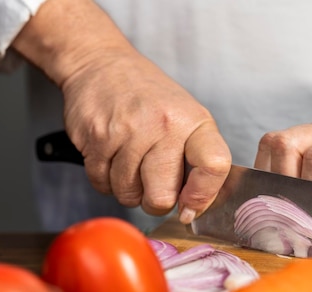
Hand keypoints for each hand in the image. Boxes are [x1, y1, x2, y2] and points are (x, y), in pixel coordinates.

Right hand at [11, 0, 230, 223]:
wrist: (101, 64)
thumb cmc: (149, 97)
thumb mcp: (187, 118)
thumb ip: (197, 160)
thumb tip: (195, 208)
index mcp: (194, 123)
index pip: (214, 166)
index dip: (203, 196)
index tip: (191, 206)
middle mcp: (164, 126)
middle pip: (162, 196)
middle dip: (155, 202)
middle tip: (153, 186)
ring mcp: (128, 132)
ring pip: (128, 194)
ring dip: (128, 190)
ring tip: (131, 164)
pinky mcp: (97, 138)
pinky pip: (102, 184)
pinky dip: (105, 181)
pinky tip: (112, 159)